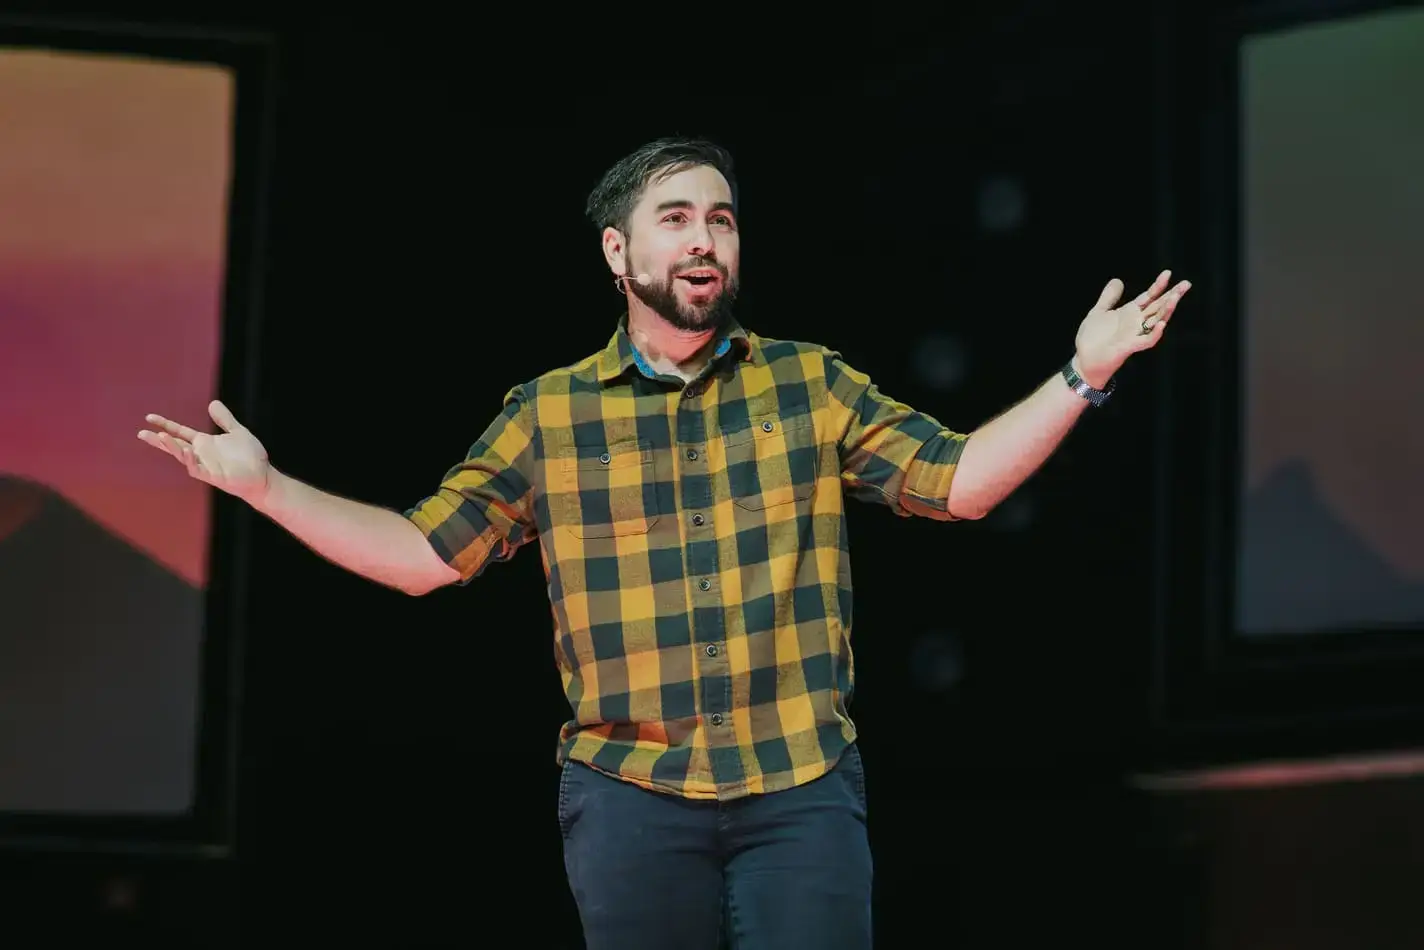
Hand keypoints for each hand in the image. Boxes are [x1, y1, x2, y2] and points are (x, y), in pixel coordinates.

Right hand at [138, 400, 270, 505]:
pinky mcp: (213, 476)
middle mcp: (201, 454)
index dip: (166, 425)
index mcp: (204, 443)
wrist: (264, 476)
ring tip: (160, 437)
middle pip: (174, 445)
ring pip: (183, 457)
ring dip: (172, 448)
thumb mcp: (237, 432)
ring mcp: (205, 465)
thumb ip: (225, 419)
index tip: (150, 418)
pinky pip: (197, 469)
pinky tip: (186, 451)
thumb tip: (212, 403)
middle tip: (141, 433)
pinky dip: (190, 461)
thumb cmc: (250, 456)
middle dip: (159, 440)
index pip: (180, 432)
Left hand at [1073, 269, 1190, 387]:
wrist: (1083, 361)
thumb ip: (1109, 297)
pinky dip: (1155, 333)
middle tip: (1186, 284)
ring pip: (1156, 321)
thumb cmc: (1092, 339)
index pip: (1149, 297)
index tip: (1168, 273)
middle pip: (1158, 307)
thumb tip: (1118, 280)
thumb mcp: (1098, 312)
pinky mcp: (1129, 347)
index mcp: (1129, 313)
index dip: (1158, 286)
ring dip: (1166, 310)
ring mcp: (1134, 335)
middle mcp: (1135, 323)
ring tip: (1175, 298)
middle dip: (1172, 296)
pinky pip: (1146, 340)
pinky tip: (1161, 324)